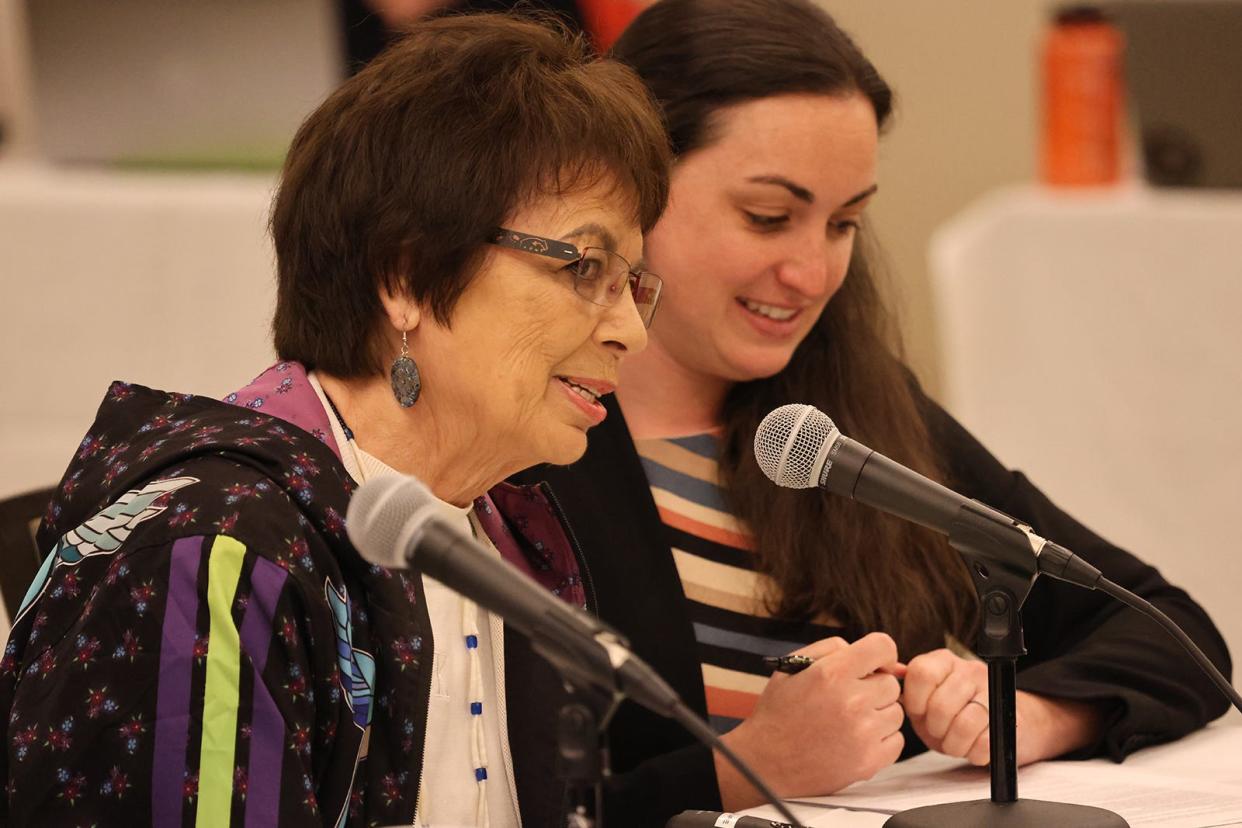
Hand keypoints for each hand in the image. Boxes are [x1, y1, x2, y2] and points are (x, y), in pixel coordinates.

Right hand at [715, 632, 905, 809]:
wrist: (765, 763)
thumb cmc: (779, 712)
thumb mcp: (793, 667)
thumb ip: (833, 649)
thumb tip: (879, 656)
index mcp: (831, 674)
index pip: (882, 647)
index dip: (881, 654)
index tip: (872, 666)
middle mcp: (851, 702)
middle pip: (891, 683)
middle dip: (873, 688)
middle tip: (848, 700)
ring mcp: (863, 734)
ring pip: (896, 712)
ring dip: (878, 714)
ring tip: (848, 722)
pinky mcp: (869, 762)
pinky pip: (897, 740)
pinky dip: (881, 740)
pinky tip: (855, 740)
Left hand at [901, 649, 1106, 765]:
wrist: (1000, 724)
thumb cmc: (951, 713)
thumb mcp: (925, 699)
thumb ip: (908, 691)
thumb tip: (890, 677)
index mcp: (943, 661)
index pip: (921, 673)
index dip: (915, 701)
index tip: (919, 712)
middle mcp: (970, 670)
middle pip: (941, 705)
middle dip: (935, 728)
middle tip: (939, 732)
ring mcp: (993, 692)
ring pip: (965, 724)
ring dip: (955, 743)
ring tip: (955, 742)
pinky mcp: (1012, 718)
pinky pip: (985, 742)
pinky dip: (974, 753)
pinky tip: (973, 747)